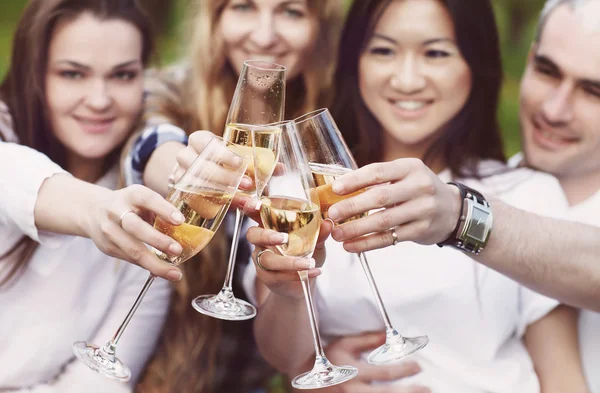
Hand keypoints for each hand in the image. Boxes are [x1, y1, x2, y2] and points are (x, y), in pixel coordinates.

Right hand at [84, 184, 185, 280]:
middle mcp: (117, 211)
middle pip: (135, 227)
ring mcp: (110, 231)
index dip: (164, 209)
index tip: (180, 220)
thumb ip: (160, 209)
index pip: (147, 199)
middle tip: (178, 250)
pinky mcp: (108, 247)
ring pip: (132, 250)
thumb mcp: (142, 198)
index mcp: (131, 195)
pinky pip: (130, 259)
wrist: (92, 210)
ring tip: (175, 274)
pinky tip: (163, 272)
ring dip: (156, 264)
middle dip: (157, 241)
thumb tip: (186, 228)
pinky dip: (148, 267)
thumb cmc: (128, 204)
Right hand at [175, 130, 252, 208]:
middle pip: (200, 164)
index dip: (222, 153)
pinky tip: (224, 201)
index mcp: (198, 139)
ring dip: (217, 189)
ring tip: (237, 194)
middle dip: (225, 175)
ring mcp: (181, 172)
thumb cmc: (220, 161)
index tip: (240, 163)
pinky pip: (190, 195)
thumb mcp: (231, 157)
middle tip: (246, 183)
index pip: (204, 141)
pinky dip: (208, 198)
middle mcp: (186, 154)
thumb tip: (272, 173)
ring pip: (194, 180)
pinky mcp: (181, 188)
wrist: (197, 171)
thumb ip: (249, 165)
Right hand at [244, 210, 331, 299]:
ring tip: (309, 263)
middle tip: (284, 238)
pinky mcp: (267, 276)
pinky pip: (278, 275)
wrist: (302, 282)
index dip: (252, 207)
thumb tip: (327, 223)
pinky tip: (314, 271)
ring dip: (288, 261)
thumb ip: (319, 233)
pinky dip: (297, 274)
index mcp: (270, 225)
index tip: (254, 204)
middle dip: (266, 235)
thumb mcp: (315, 241)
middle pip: (253, 235)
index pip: (256, 213)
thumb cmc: (305, 253)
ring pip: (267, 259)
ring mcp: (262, 259)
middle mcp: (262, 241)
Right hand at [293, 332, 428, 392]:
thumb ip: (366, 340)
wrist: (305, 379)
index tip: (418, 366)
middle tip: (428, 388)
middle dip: (410, 392)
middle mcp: (355, 390)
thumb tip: (388, 334)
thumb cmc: (327, 359)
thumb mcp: (345, 345)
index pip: (385, 373)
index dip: (404, 370)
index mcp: (354, 372)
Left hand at [327, 158, 460, 252]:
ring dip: (356, 229)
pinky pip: (390, 238)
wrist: (452, 210)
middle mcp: (420, 186)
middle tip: (332, 214)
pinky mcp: (422, 230)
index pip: (378, 172)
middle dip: (352, 206)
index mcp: (410, 167)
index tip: (336, 188)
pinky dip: (367, 243)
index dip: (355, 180)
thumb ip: (378, 180)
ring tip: (337, 233)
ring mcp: (423, 209)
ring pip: (384, 221)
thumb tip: (339, 190)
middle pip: (380, 197)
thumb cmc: (417, 190)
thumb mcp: (404, 176)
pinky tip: (351, 246)